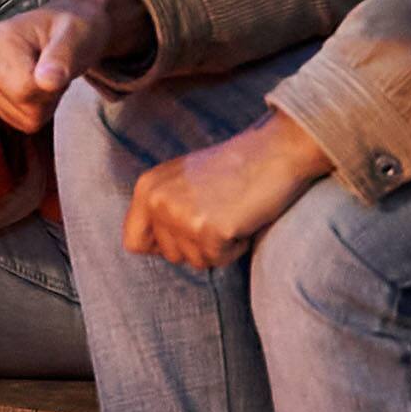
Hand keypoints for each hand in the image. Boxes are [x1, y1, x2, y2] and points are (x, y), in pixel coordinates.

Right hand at [0, 0, 151, 131]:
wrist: (61, 32)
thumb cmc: (71, 30)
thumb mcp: (75, 36)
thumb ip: (62, 58)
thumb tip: (48, 81)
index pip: (24, 87)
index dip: (52, 82)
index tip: (58, 59)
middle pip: (23, 103)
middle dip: (48, 92)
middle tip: (53, 65)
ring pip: (22, 117)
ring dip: (43, 101)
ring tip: (44, 71)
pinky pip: (20, 122)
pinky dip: (36, 108)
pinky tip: (35, 83)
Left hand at [124, 113, 331, 269]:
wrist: (276, 150)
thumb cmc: (235, 168)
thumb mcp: (182, 181)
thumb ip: (162, 207)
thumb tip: (146, 245)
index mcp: (147, 186)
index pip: (134, 242)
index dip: (163, 245)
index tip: (188, 231)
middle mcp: (158, 201)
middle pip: (170, 256)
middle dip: (198, 244)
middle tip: (220, 212)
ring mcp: (182, 215)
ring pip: (196, 261)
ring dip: (219, 246)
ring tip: (232, 212)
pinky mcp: (209, 229)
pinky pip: (220, 259)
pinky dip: (236, 247)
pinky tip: (243, 218)